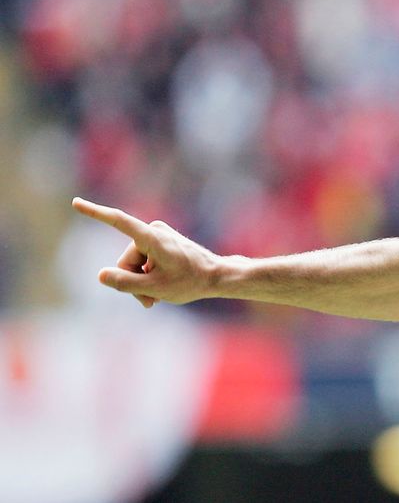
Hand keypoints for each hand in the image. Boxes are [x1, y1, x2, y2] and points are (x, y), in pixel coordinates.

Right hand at [72, 197, 219, 307]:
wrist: (217, 277)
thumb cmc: (190, 282)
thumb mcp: (155, 288)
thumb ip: (125, 283)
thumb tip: (101, 275)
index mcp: (152, 238)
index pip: (119, 222)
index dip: (95, 213)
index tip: (76, 202)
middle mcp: (154, 231)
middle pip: (126, 260)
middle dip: (134, 281)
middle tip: (152, 300)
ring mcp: (158, 235)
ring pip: (134, 263)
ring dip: (143, 281)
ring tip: (160, 295)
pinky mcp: (161, 242)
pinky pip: (144, 261)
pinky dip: (149, 276)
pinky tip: (161, 288)